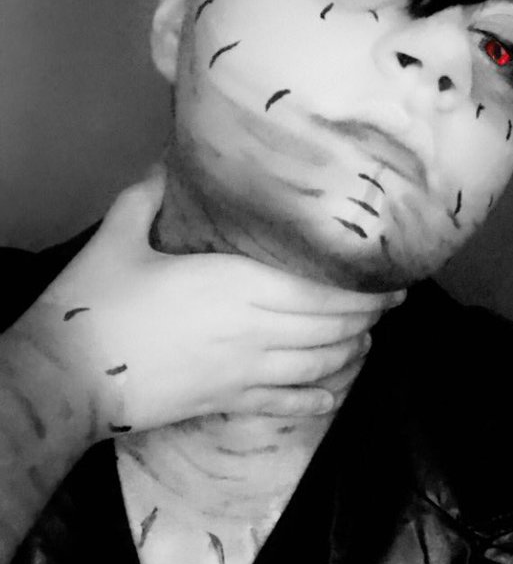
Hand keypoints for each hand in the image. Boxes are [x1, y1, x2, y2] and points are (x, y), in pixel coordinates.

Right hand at [36, 165, 403, 438]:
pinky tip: (331, 393)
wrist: (71, 377)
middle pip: (331, 328)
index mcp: (237, 285)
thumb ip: (150, 195)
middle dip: (368, 315)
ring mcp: (246, 373)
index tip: (389, 277)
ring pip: (318, 365)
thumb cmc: (97, 305)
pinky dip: (317, 398)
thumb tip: (170, 161)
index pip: (321, 292)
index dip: (362, 289)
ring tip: (367, 338)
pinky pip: (287, 403)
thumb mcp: (120, 234)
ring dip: (350, 352)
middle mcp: (255, 331)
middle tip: (390, 302)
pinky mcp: (229, 403)